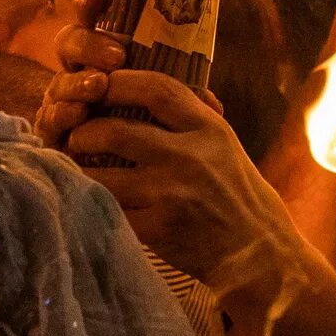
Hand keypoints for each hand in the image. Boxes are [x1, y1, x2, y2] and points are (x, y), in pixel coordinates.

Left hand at [54, 65, 298, 296]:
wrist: (260, 253)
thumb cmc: (240, 196)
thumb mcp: (226, 145)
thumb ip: (193, 117)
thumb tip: (151, 88)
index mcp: (209, 129)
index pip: (157, 88)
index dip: (120, 82)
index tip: (101, 85)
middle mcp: (189, 156)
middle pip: (115, 131)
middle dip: (85, 132)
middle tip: (77, 138)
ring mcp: (171, 194)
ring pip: (100, 174)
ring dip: (79, 171)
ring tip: (75, 170)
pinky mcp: (158, 229)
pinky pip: (107, 210)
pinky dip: (90, 204)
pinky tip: (86, 200)